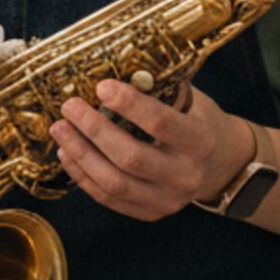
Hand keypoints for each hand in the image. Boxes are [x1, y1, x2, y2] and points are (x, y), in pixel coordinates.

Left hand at [50, 81, 254, 222]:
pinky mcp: (149, 213)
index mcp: (200, 143)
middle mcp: (186, 176)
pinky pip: (108, 198)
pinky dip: (82, 176)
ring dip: (80, 154)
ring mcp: (167, 201)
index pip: (160, 123)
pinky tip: (66, 153)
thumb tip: (113, 67)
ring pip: (113, 182)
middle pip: (130, 157)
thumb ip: (158, 89)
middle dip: (93, 130)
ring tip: (60, 129)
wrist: (219, 164)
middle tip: (69, 107)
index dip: (128, 104)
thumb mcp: (190, 101)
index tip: (100, 86)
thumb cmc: (197, 122)